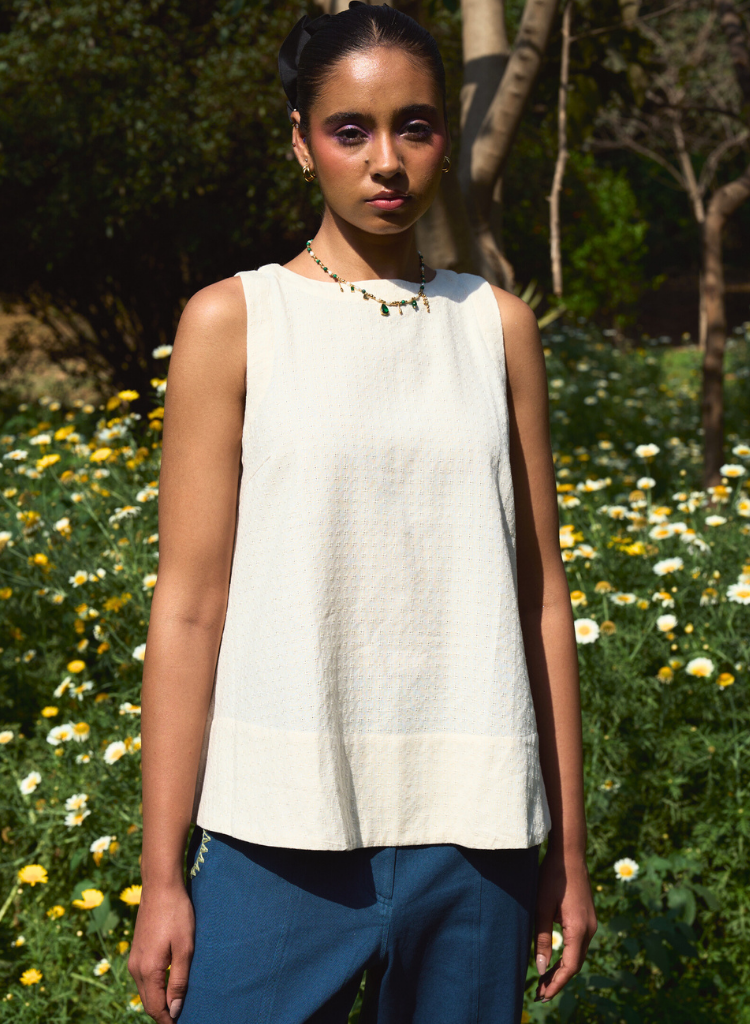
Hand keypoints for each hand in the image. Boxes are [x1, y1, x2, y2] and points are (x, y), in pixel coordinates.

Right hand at [128, 882, 194, 1021]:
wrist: (160, 886)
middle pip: (148, 1002)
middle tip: (182, 1017)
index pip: (155, 1008)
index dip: (168, 1021)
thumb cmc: (177, 914)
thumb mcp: (185, 948)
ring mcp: (134, 959)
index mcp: (148, 970)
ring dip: (158, 1001)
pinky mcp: (136, 951)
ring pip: (145, 991)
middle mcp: (136, 968)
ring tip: (177, 1004)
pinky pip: (143, 978)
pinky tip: (168, 984)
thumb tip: (175, 1010)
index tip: (181, 1023)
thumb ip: (179, 981)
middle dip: (163, 1013)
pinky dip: (154, 987)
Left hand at [533, 847, 596, 1002]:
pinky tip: (556, 960)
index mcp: (579, 929)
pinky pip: (579, 944)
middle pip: (576, 964)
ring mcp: (591, 923)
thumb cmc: (552, 877)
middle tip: (540, 993)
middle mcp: (590, 929)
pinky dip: (568, 956)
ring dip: (564, 969)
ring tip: (545, 981)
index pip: (570, 967)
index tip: (542, 995)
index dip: (556, 984)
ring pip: (579, 955)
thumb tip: (542, 969)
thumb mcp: (541, 907)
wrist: (569, 854)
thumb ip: (542, 939)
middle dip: (559, 980)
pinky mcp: (588, 917)